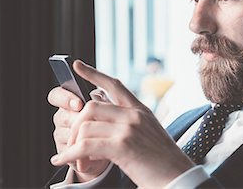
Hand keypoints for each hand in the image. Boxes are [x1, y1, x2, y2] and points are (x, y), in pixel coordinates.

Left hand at [50, 60, 194, 187]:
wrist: (179, 178)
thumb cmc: (163, 161)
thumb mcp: (148, 134)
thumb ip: (129, 122)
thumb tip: (103, 118)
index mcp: (141, 110)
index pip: (114, 85)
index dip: (93, 74)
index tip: (77, 65)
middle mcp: (134, 115)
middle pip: (91, 106)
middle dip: (74, 123)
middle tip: (69, 141)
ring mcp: (129, 128)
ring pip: (85, 126)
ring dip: (71, 144)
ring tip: (70, 158)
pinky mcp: (123, 146)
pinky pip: (85, 145)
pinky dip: (69, 154)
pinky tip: (62, 160)